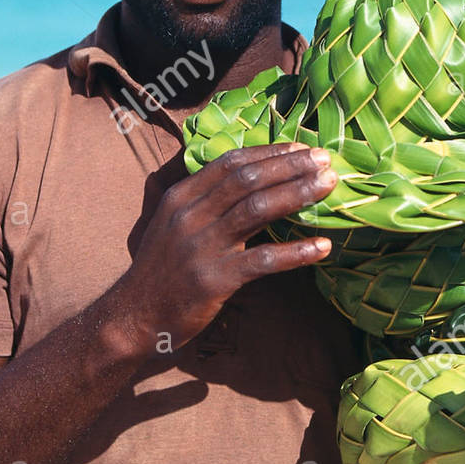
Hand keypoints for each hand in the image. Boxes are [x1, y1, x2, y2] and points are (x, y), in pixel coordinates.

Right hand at [112, 143, 335, 358]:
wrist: (135, 316)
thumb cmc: (161, 269)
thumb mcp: (172, 224)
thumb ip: (204, 201)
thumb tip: (249, 180)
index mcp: (182, 197)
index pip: (230, 163)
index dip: (268, 152)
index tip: (300, 148)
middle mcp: (190, 215)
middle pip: (248, 179)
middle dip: (290, 166)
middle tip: (323, 159)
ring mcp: (202, 246)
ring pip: (257, 209)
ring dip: (298, 194)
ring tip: (329, 186)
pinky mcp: (215, 279)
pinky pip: (263, 260)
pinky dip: (296, 252)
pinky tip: (322, 247)